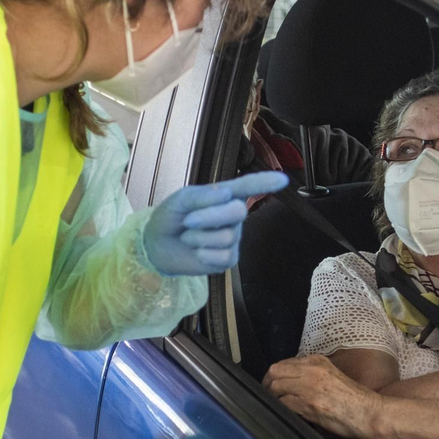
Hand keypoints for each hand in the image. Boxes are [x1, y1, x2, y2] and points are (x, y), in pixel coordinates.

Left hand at [143, 171, 287, 275]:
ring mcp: (233, 238)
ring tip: (188, 237)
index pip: (248, 187)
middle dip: (210, 216)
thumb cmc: (171, 217)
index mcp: (224, 196)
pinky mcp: (228, 259)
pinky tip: (196, 252)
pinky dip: (204, 254)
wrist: (156, 245)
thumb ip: (200, 196)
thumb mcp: (179, 200)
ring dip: (199, 237)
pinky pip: (223, 256)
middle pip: (238, 211)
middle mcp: (233, 216)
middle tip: (188, 221)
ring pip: (227, 236)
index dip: (265, 182)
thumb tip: (226, 194)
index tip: (282, 179)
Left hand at [264, 354, 384, 438]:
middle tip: (268, 396)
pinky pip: (283, 404)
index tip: (272, 385)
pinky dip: (280, 409)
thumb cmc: (353, 399)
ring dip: (272, 397)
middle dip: (267, 384)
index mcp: (317, 361)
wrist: (369, 412)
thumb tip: (290, 382)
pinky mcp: (308, 404)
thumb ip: (311, 375)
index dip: (274, 375)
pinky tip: (284, 414)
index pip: (284, 363)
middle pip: (275, 372)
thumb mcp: (332, 376)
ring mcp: (309, 386)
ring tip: (275, 405)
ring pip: (275, 387)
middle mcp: (311, 370)